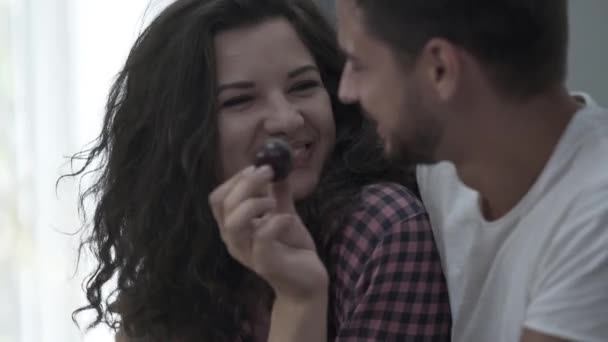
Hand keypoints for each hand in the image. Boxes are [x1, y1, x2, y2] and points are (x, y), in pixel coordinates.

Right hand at [209, 165, 327, 299]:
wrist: (308, 280)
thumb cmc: (291, 248)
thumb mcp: (283, 213)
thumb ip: (277, 193)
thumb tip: (278, 166)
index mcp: (233, 227)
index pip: (218, 198)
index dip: (234, 179)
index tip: (257, 167)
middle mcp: (234, 240)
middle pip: (223, 205)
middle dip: (245, 183)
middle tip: (268, 172)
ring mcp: (247, 253)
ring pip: (233, 223)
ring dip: (254, 203)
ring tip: (273, 202)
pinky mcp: (265, 264)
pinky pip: (261, 238)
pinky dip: (275, 222)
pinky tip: (288, 219)